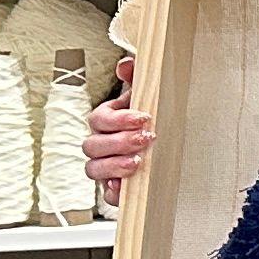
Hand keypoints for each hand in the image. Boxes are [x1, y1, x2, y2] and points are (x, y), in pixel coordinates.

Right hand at [84, 59, 150, 193]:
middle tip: (145, 138)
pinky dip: (114, 191)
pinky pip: (105, 194)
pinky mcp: (113, 188)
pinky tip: (126, 186)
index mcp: (105, 121)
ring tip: (137, 162)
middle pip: (92, 145)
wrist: (166, 147)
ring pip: (92, 169)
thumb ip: (136, 78)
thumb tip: (126, 64)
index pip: (98, 119)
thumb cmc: (150, 120)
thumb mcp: (146, 98)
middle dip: (119, 142)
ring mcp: (104, 167)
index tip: (144, 117)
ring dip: (113, 165)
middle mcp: (100, 144)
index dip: (118, 119)